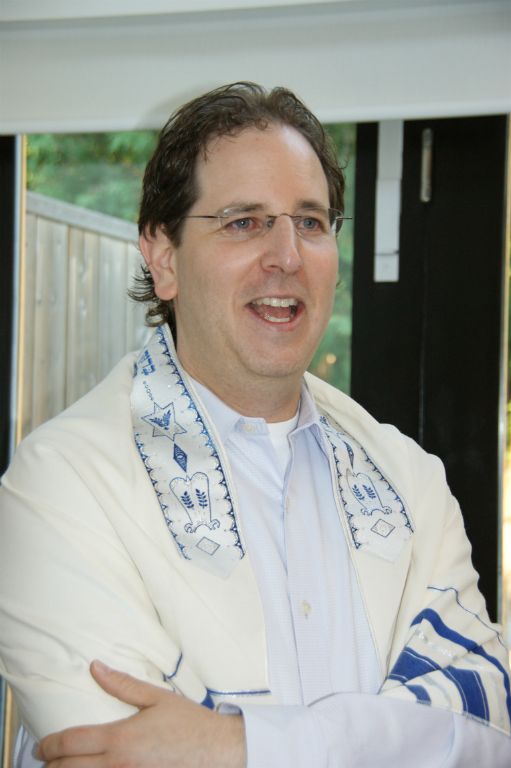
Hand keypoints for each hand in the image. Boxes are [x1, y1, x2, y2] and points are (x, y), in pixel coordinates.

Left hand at [36, 660, 245, 767]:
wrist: (218, 751)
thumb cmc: (190, 723)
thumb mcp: (156, 697)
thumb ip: (122, 684)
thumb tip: (96, 667)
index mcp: (121, 738)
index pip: (71, 743)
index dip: (50, 745)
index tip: (41, 746)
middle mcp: (119, 765)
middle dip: (52, 766)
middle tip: (44, 760)